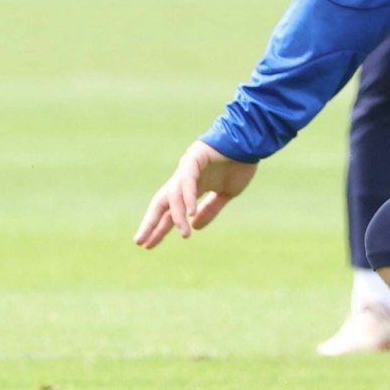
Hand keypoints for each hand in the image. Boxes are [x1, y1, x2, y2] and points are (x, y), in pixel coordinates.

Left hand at [134, 139, 257, 246]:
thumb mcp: (225, 195)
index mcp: (189, 190)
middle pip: (161, 204)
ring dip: (177, 216)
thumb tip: (193, 227)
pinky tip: (190, 212)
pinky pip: (187, 181)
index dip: (158, 228)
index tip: (147, 245)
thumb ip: (209, 210)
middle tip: (140, 242)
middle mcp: (182, 181)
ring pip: (173, 196)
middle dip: (151, 223)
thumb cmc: (238, 166)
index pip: (168, 212)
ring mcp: (186, 170)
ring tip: (184, 234)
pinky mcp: (193, 159)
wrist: (249, 144)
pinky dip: (188, 196)